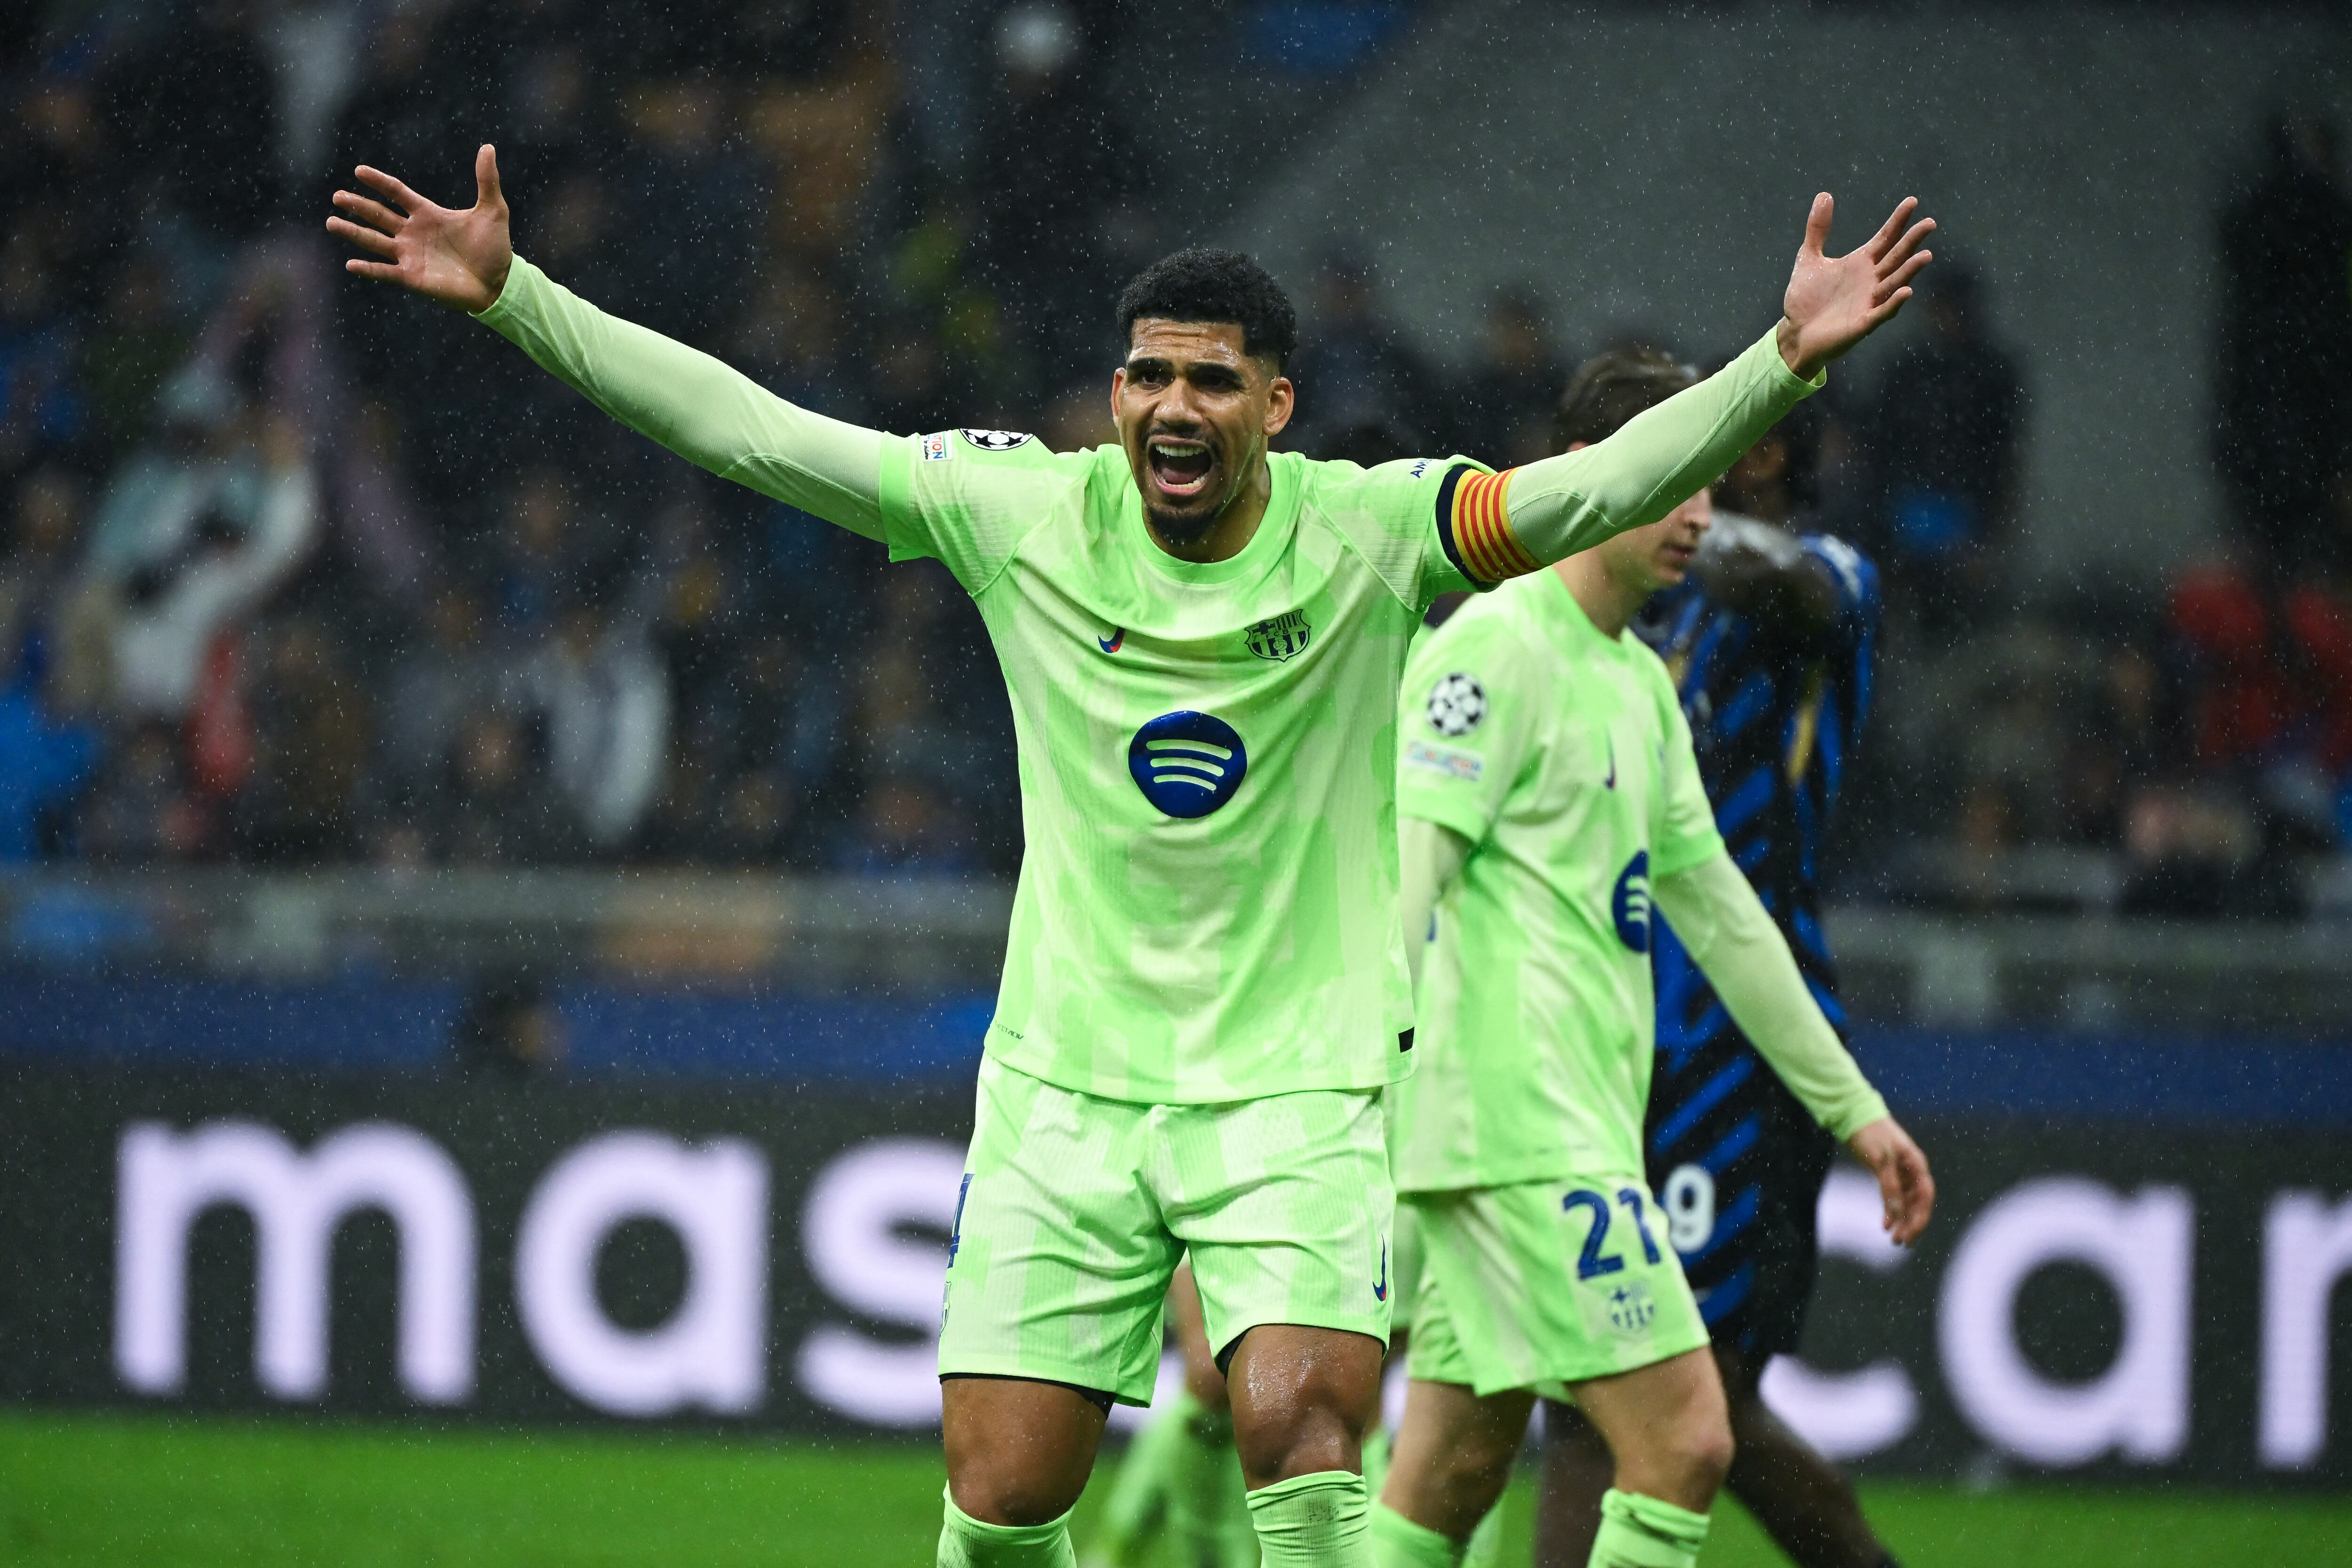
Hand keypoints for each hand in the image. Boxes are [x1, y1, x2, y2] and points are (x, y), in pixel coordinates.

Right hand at [328, 144, 513, 313]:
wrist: (499, 282)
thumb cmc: (495, 247)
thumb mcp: (493, 210)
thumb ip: (487, 180)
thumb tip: (488, 147)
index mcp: (427, 214)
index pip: (396, 193)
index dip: (379, 182)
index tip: (359, 171)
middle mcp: (413, 233)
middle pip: (378, 215)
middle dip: (357, 206)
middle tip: (337, 196)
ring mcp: (410, 255)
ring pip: (374, 241)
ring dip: (353, 232)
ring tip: (331, 223)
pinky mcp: (412, 277)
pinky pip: (385, 272)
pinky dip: (369, 269)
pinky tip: (351, 264)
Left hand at [1774, 193, 1934, 379]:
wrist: (1795, 332)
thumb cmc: (1806, 298)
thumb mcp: (1808, 258)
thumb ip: (1818, 229)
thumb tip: (1824, 195)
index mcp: (1861, 263)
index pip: (1885, 237)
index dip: (1898, 220)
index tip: (1912, 201)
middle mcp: (1871, 280)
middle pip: (1896, 256)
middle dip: (1912, 241)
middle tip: (1930, 222)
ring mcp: (1869, 301)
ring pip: (1894, 283)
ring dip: (1910, 270)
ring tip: (1926, 255)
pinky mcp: (1863, 323)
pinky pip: (1882, 312)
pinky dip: (1894, 303)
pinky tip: (1906, 291)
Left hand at [1844, 1115, 1933, 1245]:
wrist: (1854, 1114)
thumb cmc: (1870, 1134)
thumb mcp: (1880, 1161)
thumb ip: (1890, 1187)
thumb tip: (1898, 1214)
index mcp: (1916, 1165)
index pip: (1925, 1196)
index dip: (1920, 1216)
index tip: (1911, 1233)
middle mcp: (1912, 1170)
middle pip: (1917, 1203)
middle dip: (1910, 1223)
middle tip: (1900, 1242)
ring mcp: (1901, 1172)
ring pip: (1906, 1202)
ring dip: (1901, 1220)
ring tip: (1893, 1238)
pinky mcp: (1888, 1173)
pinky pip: (1894, 1197)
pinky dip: (1890, 1210)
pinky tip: (1885, 1224)